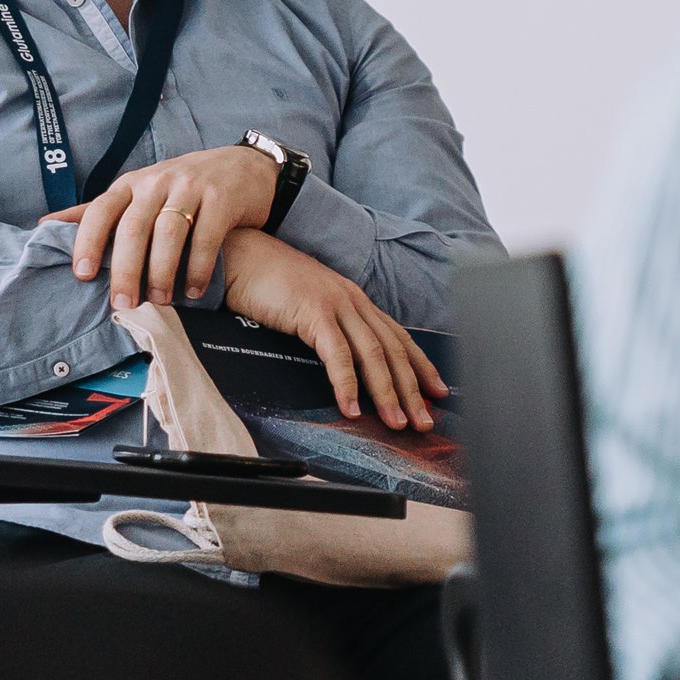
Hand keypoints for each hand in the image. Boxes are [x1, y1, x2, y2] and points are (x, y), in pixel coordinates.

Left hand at [46, 144, 280, 309]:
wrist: (243, 166)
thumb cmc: (180, 187)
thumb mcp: (138, 192)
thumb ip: (98, 211)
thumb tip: (44, 225)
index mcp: (131, 184)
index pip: (101, 210)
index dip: (89, 241)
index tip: (82, 276)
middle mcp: (157, 182)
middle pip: (134, 226)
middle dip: (126, 269)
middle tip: (123, 305)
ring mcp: (190, 187)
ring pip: (169, 232)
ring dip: (161, 271)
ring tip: (160, 301)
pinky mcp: (221, 198)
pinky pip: (205, 236)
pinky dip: (197, 268)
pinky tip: (194, 291)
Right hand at [220, 227, 448, 431]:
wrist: (241, 256)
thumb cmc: (269, 284)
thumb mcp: (311, 306)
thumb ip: (332, 329)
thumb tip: (346, 365)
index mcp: (355, 300)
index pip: (398, 336)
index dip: (421, 366)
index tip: (438, 392)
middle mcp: (353, 300)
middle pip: (393, 350)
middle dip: (412, 389)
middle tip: (425, 422)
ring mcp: (335, 304)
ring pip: (373, 354)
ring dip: (387, 393)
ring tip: (396, 423)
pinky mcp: (313, 312)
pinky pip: (337, 354)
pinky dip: (346, 384)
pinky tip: (350, 408)